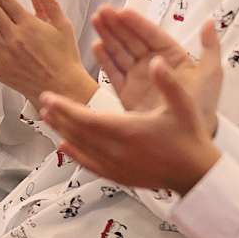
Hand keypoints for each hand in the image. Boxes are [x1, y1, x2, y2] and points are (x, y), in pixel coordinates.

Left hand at [37, 19, 225, 194]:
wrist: (195, 175)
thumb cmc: (189, 138)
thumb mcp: (183, 105)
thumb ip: (168, 82)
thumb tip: (157, 60)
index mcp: (128, 131)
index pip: (88, 119)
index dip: (66, 108)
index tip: (49, 97)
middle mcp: (118, 151)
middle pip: (79, 133)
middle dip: (59, 117)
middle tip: (43, 102)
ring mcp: (117, 166)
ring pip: (82, 148)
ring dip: (63, 132)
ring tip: (48, 119)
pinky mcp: (120, 176)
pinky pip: (91, 165)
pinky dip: (75, 154)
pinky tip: (65, 147)